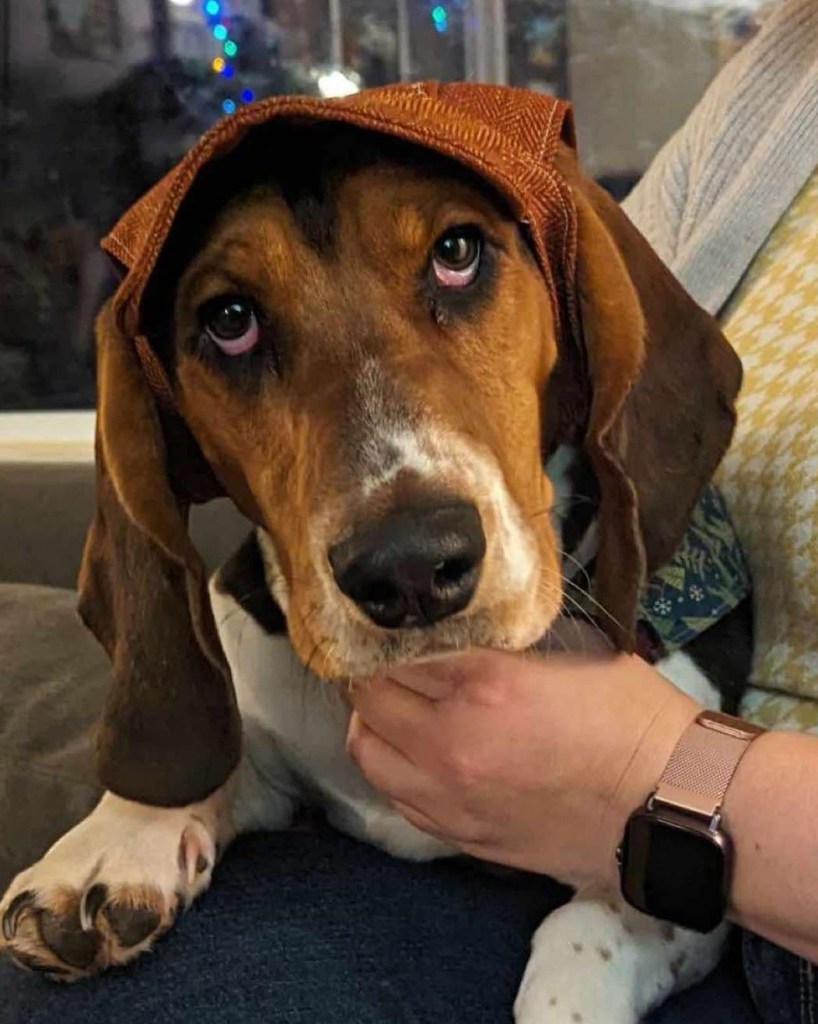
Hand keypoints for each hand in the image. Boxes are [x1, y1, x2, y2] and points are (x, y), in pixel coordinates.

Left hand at [347, 625, 698, 886]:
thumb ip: (501, 639)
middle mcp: (452, 743)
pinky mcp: (463, 836)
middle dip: (371, 671)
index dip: (386, 630)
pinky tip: (414, 751)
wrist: (672, 805)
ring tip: (392, 704)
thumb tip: (456, 624)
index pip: (395, 648)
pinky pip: (397, 796)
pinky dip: (393, 766)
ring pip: (367, 752)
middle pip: (367, 698)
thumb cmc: (634, 716)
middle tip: (386, 658)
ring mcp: (452, 797)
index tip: (389, 621)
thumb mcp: (572, 649)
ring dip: (371, 721)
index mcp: (484, 683)